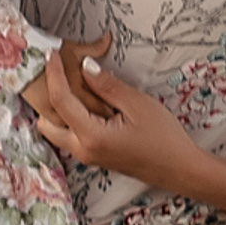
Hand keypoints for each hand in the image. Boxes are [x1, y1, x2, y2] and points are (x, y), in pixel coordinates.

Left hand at [32, 49, 213, 193]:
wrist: (179, 168)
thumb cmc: (164, 139)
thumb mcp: (137, 104)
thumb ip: (107, 86)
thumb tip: (85, 67)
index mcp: (91, 136)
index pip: (60, 101)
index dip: (53, 75)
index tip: (52, 55)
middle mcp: (82, 150)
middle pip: (46, 122)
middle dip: (47, 97)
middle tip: (59, 73)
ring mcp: (86, 155)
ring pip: (56, 130)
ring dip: (58, 108)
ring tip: (76, 86)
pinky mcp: (93, 155)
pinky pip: (69, 135)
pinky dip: (70, 117)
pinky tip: (88, 102)